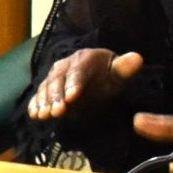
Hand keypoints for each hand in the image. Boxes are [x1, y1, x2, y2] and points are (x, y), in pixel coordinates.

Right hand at [28, 49, 143, 120]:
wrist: (96, 81)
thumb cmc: (108, 77)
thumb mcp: (119, 73)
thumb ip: (125, 68)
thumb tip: (137, 59)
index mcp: (85, 58)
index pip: (78, 71)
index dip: (75, 83)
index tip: (74, 97)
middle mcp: (66, 65)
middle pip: (58, 80)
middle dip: (56, 96)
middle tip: (57, 111)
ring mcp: (53, 77)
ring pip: (46, 88)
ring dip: (44, 102)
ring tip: (44, 115)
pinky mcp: (46, 90)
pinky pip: (38, 95)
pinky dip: (35, 104)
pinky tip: (34, 114)